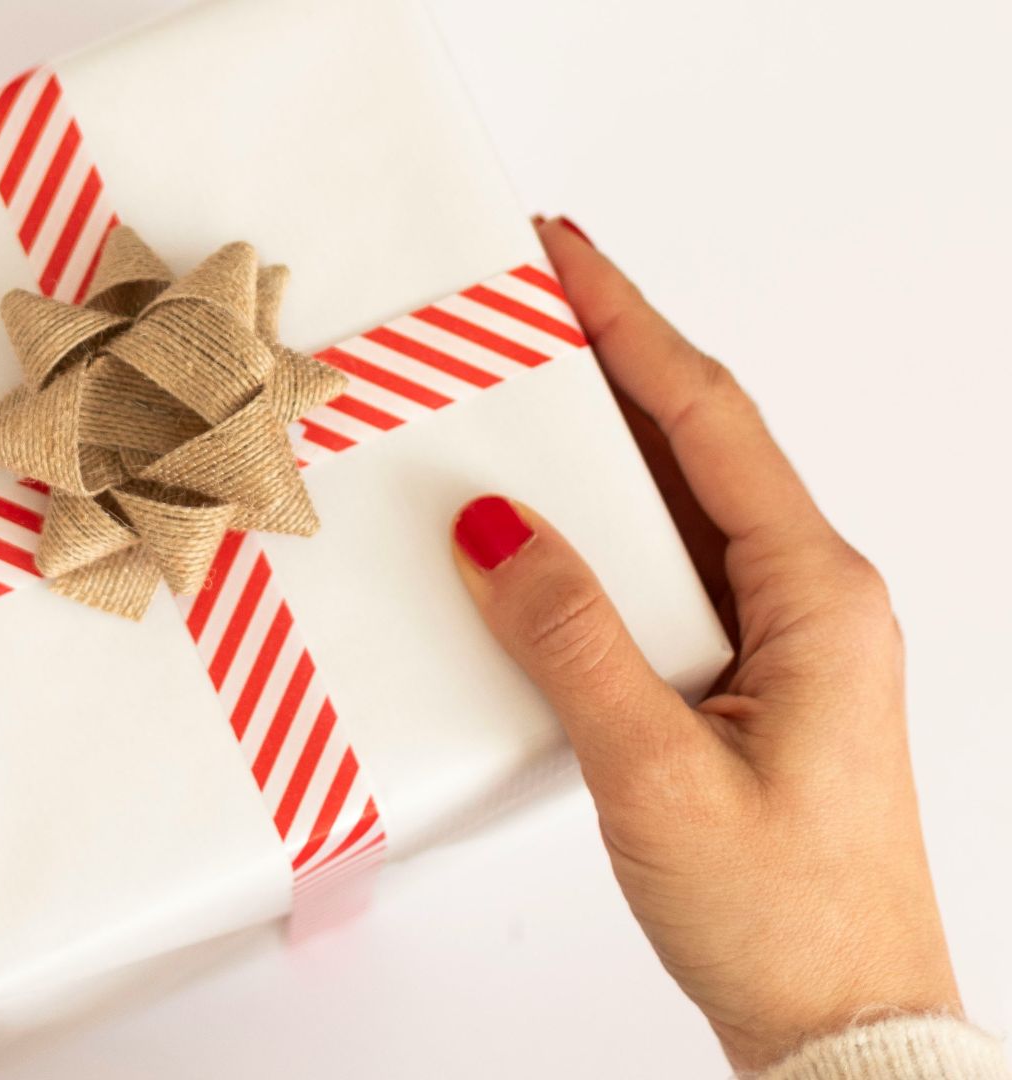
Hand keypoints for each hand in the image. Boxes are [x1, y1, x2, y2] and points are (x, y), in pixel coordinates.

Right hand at [449, 217, 959, 1069]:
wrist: (844, 1026)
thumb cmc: (785, 916)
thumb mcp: (657, 773)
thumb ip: (571, 640)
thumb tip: (493, 528)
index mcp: (817, 596)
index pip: (708, 419)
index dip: (630, 324)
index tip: (564, 256)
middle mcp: (811, 601)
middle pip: (696, 445)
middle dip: (607, 365)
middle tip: (521, 306)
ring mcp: (783, 644)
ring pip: (677, 511)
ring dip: (598, 452)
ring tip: (513, 401)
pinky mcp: (746, 687)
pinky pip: (665, 578)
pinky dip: (599, 539)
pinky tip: (540, 538)